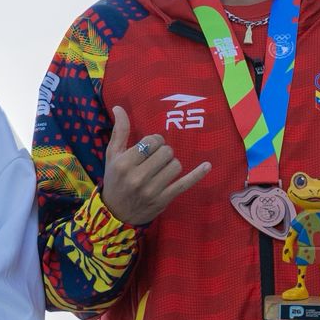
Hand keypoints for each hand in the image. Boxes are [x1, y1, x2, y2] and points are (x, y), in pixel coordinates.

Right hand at [99, 105, 210, 225]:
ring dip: (172, 164)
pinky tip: (207, 165)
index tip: (150, 147)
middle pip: (166, 152)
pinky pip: (185, 183)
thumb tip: (119, 107)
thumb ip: (119, 131)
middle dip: (163, 152)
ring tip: (162, 169)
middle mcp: (137, 177)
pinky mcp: (164, 199)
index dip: (155, 141)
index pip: (152, 141)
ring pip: (176, 165)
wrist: (115, 212)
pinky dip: (197, 174)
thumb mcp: (112, 155)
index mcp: (124, 163)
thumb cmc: (114, 179)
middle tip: (156, 159)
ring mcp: (152, 190)